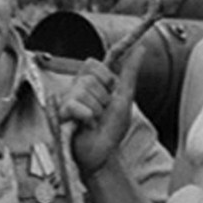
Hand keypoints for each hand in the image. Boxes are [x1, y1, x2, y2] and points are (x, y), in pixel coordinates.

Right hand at [61, 50, 142, 176]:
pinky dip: (87, 117)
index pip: (91, 63)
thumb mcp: (125, 98)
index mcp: (90, 83)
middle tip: (101, 113)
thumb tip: (142, 48)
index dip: (104, 77)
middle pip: (90, 77)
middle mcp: (76, 89)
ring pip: (84, 90)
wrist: (102, 154)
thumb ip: (130, 72)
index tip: (109, 91)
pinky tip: (86, 125)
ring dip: (96, 110)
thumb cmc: (111, 129)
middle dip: (103, 97)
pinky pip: (76, 105)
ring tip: (93, 122)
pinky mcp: (60, 113)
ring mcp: (66, 100)